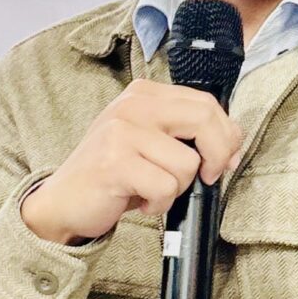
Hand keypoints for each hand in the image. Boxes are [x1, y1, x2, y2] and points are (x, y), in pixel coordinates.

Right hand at [22, 80, 244, 246]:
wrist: (64, 201)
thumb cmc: (113, 174)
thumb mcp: (150, 143)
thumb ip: (187, 135)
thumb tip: (233, 147)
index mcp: (144, 94)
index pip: (206, 103)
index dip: (225, 135)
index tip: (222, 160)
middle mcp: (132, 105)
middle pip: (205, 119)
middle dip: (218, 156)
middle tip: (204, 178)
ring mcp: (121, 132)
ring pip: (188, 162)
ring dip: (177, 188)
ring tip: (151, 190)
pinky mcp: (115, 162)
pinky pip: (165, 187)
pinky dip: (158, 205)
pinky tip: (139, 202)